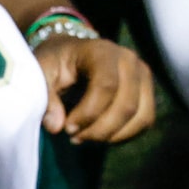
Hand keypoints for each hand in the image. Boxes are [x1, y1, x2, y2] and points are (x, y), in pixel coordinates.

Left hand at [36, 32, 157, 141]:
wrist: (72, 54)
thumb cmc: (55, 63)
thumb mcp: (41, 74)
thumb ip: (46, 98)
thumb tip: (56, 126)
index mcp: (101, 51)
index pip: (107, 85)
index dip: (89, 113)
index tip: (67, 128)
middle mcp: (129, 60)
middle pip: (127, 105)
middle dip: (100, 130)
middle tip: (74, 137)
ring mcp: (143, 75)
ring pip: (141, 116)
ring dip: (113, 135)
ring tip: (86, 137)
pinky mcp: (148, 91)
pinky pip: (145, 121)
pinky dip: (124, 135)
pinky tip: (101, 135)